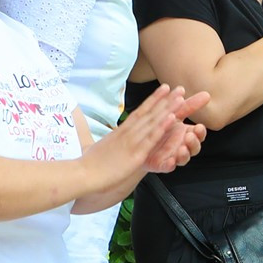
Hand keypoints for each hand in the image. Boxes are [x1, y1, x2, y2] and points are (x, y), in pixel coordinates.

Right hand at [91, 84, 209, 182]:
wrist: (82, 174)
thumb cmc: (89, 164)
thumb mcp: (101, 147)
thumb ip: (110, 141)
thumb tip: (111, 140)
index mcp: (120, 132)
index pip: (140, 112)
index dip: (153, 100)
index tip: (164, 89)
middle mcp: (127, 133)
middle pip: (149, 113)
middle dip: (165, 100)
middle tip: (179, 88)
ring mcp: (132, 142)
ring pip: (153, 122)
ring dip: (168, 109)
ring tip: (180, 97)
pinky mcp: (135, 154)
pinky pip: (151, 139)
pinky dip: (161, 128)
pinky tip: (172, 119)